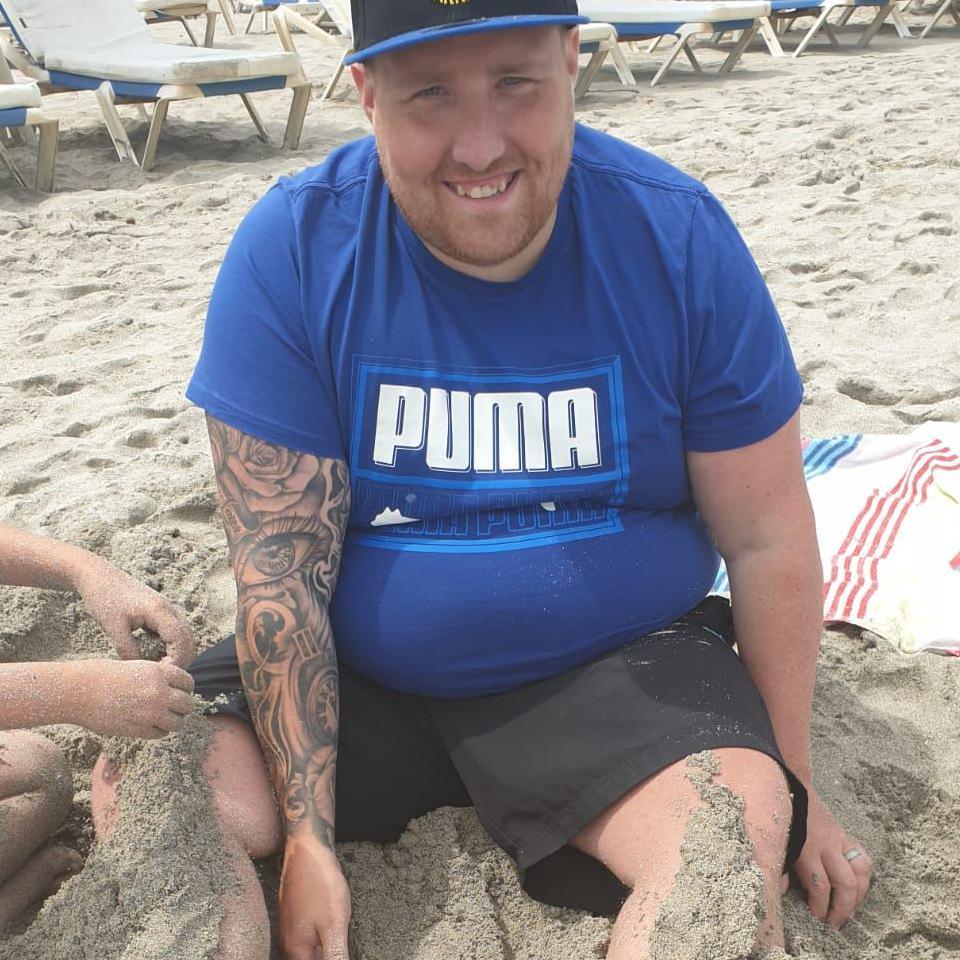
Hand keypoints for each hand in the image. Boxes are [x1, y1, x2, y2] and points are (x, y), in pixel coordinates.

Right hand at [69, 658, 196, 738]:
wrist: (79, 691)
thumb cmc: (105, 676)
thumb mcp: (138, 668)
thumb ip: (158, 678)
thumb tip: (175, 691)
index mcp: (159, 673)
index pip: (188, 683)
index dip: (184, 688)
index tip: (178, 692)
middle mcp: (159, 692)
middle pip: (187, 704)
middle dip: (182, 706)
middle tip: (172, 708)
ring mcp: (150, 712)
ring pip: (178, 722)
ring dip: (173, 721)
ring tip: (163, 719)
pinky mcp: (138, 729)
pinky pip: (160, 734)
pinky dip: (158, 731)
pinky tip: (148, 725)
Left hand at [74, 557, 194, 667]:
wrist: (98, 576)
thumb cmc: (104, 598)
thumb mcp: (113, 628)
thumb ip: (128, 651)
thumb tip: (141, 671)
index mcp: (160, 611)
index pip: (181, 641)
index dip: (177, 660)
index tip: (161, 674)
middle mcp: (169, 609)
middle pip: (189, 639)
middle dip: (181, 659)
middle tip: (162, 675)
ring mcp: (167, 609)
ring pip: (184, 636)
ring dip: (178, 653)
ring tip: (159, 668)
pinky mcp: (161, 612)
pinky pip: (175, 632)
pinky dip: (172, 646)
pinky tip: (156, 656)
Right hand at [279, 834, 350, 959]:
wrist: (307, 849)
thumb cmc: (320, 885)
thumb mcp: (334, 926)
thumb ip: (335, 956)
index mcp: (296, 951)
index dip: (331, 959)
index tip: (338, 950)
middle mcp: (288, 942)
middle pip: (309, 959)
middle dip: (326, 953)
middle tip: (339, 937)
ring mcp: (290, 927)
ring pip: (308, 949)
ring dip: (323, 948)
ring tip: (337, 935)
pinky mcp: (294, 914)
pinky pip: (307, 935)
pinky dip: (320, 936)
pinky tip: (330, 925)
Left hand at [787, 788, 871, 927]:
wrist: (793, 788)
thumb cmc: (781, 820)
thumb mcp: (776, 843)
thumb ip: (780, 868)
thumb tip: (780, 894)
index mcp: (805, 847)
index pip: (819, 885)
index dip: (820, 906)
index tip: (817, 918)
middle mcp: (826, 845)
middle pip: (845, 882)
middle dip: (843, 908)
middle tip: (835, 924)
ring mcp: (840, 839)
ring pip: (861, 871)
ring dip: (859, 896)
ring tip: (849, 912)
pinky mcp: (847, 835)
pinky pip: (863, 858)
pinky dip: (865, 877)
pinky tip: (858, 890)